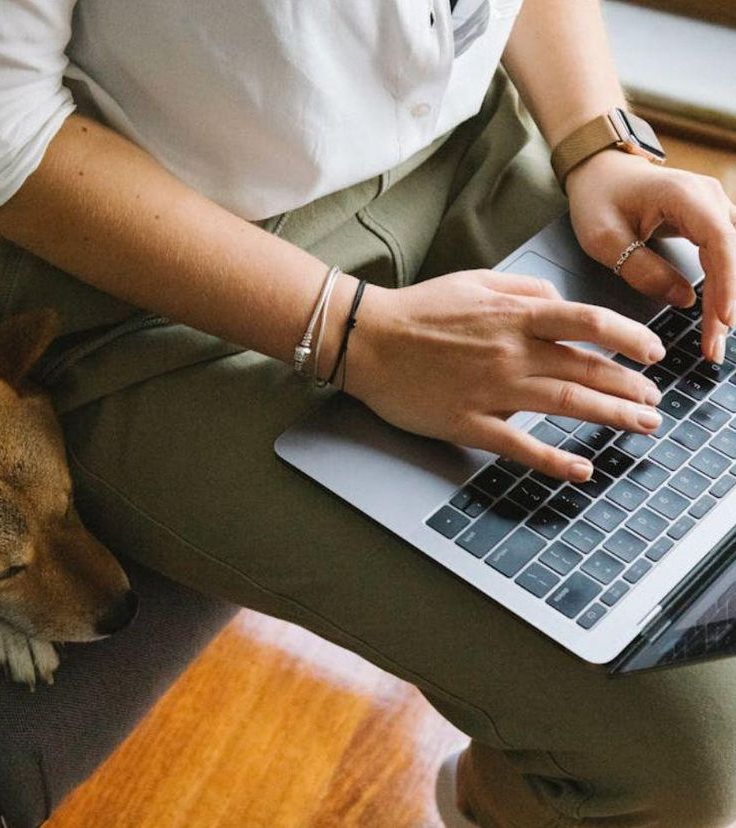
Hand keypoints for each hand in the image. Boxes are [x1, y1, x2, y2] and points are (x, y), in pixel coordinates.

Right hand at [346, 270, 665, 481]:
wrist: (366, 340)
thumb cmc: (417, 311)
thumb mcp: (475, 280)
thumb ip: (523, 289)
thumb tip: (561, 303)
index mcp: (514, 316)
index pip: (589, 323)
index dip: (630, 337)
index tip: (652, 352)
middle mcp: (511, 352)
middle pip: (587, 369)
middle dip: (630, 386)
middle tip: (654, 401)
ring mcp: (492, 390)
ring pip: (567, 403)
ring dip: (612, 416)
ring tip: (641, 425)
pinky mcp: (469, 422)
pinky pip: (521, 445)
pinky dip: (555, 460)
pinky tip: (582, 468)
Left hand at [567, 151, 735, 362]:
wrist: (601, 173)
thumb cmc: (599, 198)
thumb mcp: (604, 239)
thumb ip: (641, 269)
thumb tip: (683, 300)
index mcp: (685, 196)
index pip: (719, 240)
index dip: (727, 281)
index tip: (724, 318)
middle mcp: (710, 199)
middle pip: (731, 256)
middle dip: (726, 304)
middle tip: (713, 349)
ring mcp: (715, 209)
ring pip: (732, 261)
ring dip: (727, 301)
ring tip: (714, 342)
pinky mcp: (711, 223)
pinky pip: (725, 259)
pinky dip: (722, 289)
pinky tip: (717, 318)